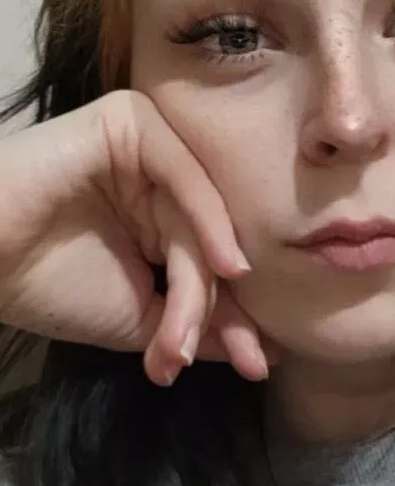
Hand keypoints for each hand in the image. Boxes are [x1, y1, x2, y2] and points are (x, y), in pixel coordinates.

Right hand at [0, 89, 277, 385]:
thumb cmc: (44, 285)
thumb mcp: (137, 317)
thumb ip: (193, 323)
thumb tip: (258, 352)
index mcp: (159, 217)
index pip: (211, 265)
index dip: (237, 317)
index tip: (259, 365)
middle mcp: (159, 180)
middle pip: (211, 244)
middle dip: (225, 310)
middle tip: (240, 362)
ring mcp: (147, 148)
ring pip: (199, 219)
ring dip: (200, 288)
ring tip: (182, 342)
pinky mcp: (130, 121)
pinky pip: (184, 174)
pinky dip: (208, 222)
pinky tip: (226, 268)